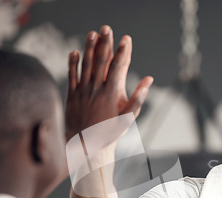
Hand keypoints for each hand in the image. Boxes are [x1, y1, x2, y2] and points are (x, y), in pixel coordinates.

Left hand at [65, 25, 152, 141]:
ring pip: (86, 65)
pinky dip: (73, 63)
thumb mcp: (128, 118)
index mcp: (111, 93)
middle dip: (105, 43)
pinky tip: (75, 52)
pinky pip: (72, 76)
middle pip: (101, 61)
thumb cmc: (109, 133)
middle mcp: (96, 89)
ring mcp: (83, 91)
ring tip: (93, 34)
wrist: (86, 145)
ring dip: (89, 48)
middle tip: (107, 28)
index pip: (118, 67)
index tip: (126, 39)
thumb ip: (138, 98)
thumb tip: (149, 81)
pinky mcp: (72, 95)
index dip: (122, 51)